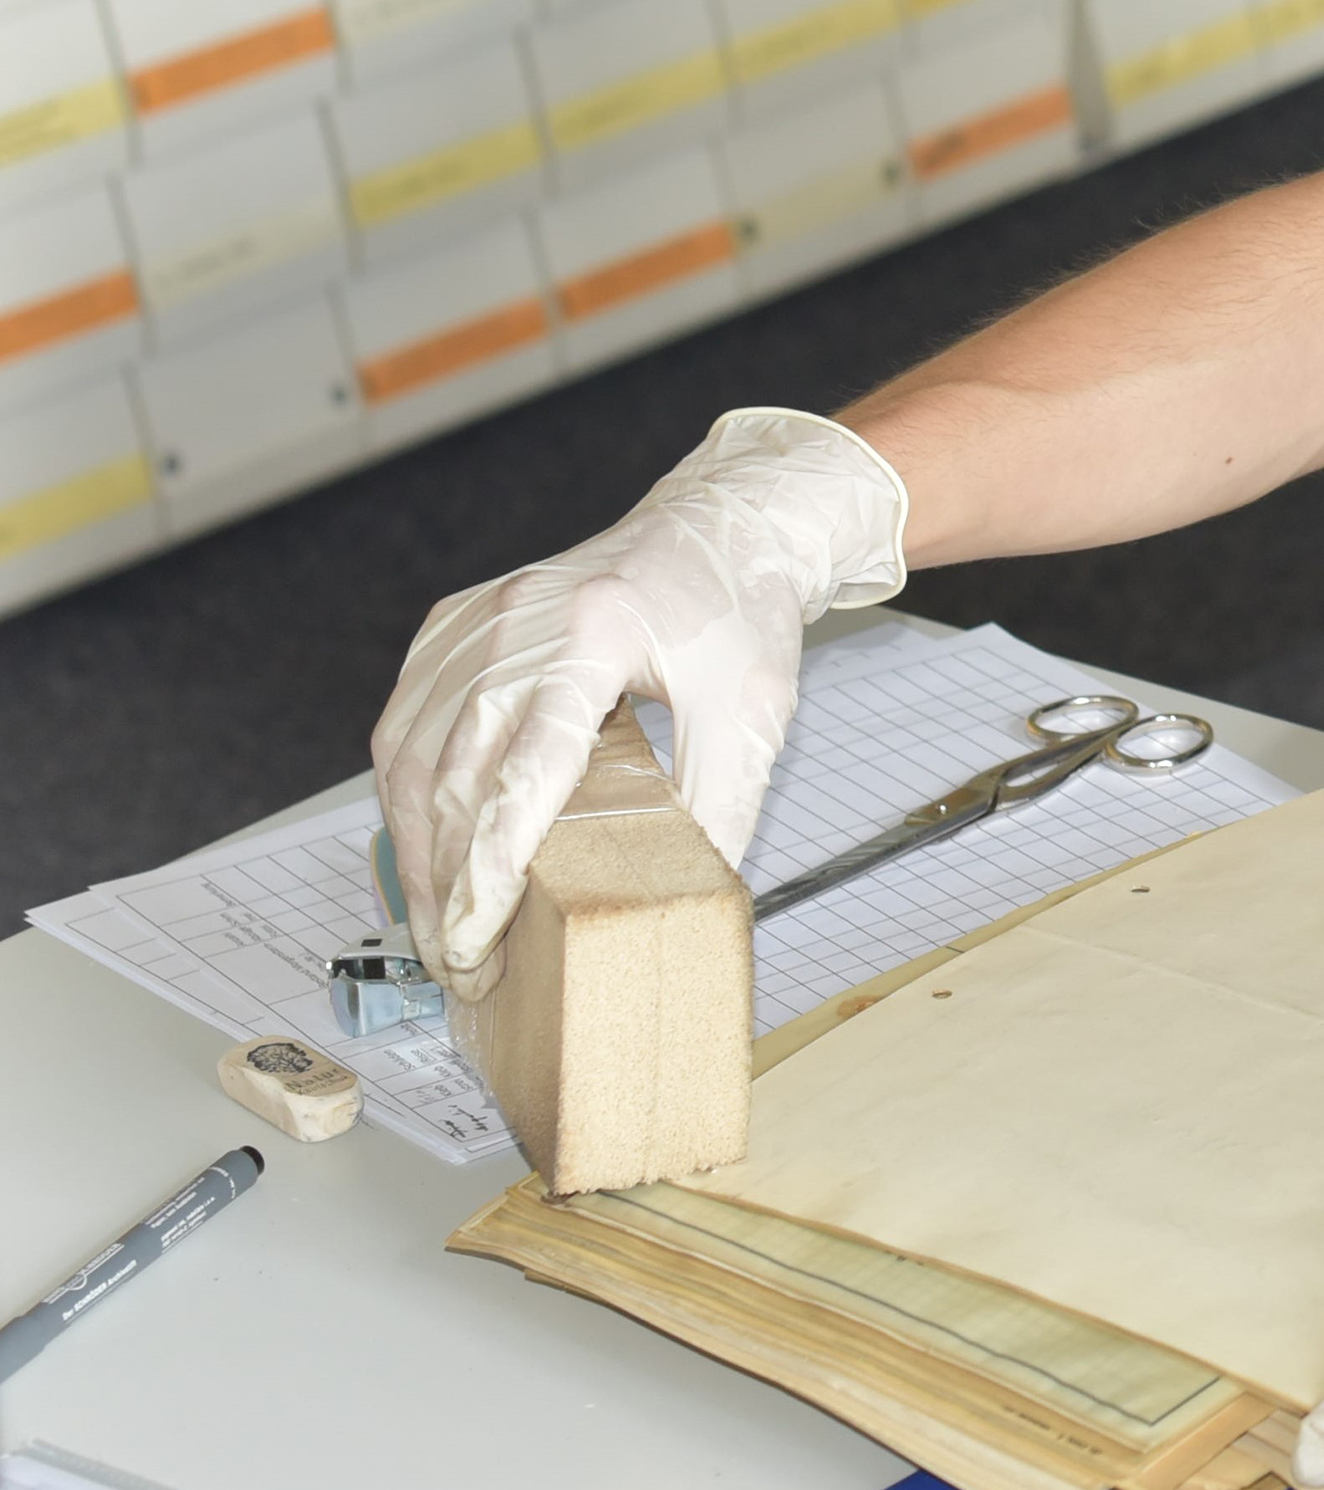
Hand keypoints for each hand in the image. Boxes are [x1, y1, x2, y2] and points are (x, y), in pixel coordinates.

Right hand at [370, 407, 909, 990]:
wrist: (724, 525)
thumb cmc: (741, 614)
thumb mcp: (756, 712)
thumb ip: (720, 805)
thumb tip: (681, 903)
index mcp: (596, 634)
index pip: (522, 773)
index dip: (488, 871)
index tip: (475, 945)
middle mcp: (520, 619)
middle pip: (448, 775)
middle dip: (443, 887)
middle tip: (463, 964)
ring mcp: (480, 615)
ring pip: (406, 755)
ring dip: (412, 851)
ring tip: (439, 924)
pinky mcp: (457, 620)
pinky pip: (404, 720)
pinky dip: (401, 793)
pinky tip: (422, 845)